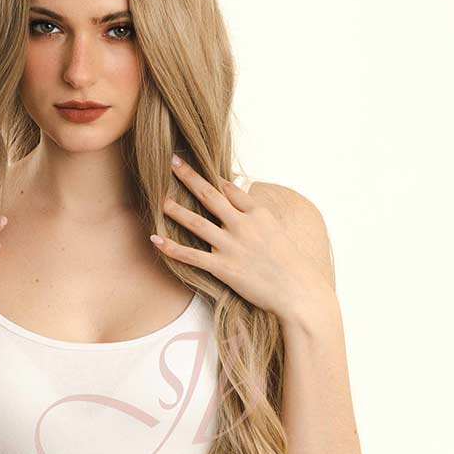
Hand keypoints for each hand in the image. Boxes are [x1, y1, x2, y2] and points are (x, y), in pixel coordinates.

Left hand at [153, 156, 330, 319]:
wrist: (298, 291)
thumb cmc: (292, 264)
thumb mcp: (278, 231)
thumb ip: (258, 216)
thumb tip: (245, 204)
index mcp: (258, 213)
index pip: (230, 189)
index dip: (212, 178)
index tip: (198, 165)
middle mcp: (242, 225)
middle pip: (210, 195)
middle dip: (189, 177)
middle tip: (173, 162)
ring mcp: (231, 246)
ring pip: (196, 222)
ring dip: (175, 209)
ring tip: (159, 198)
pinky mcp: (223, 268)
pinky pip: (191, 255)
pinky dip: (171, 248)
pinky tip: (155, 239)